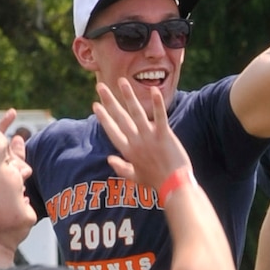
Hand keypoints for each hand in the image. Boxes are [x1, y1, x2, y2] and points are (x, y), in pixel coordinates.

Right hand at [93, 78, 187, 193]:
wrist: (174, 188)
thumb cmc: (156, 183)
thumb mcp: (135, 177)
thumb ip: (121, 168)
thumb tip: (109, 159)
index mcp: (128, 151)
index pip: (112, 131)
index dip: (103, 117)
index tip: (96, 105)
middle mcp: (135, 142)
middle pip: (120, 118)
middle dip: (109, 101)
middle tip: (100, 87)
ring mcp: (149, 138)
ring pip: (136, 113)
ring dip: (128, 96)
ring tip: (122, 81)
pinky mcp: (164, 136)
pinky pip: (160, 117)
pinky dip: (157, 104)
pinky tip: (154, 90)